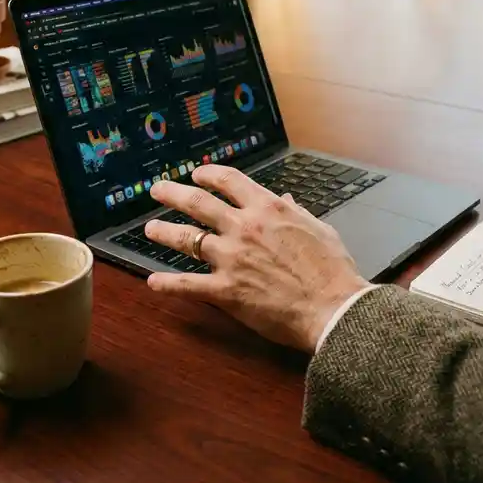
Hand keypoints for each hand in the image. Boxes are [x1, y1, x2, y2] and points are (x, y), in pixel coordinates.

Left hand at [144, 165, 368, 352]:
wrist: (332, 308)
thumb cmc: (332, 270)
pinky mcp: (225, 290)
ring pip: (187, 239)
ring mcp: (231, 258)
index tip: (198, 174)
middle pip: (198, 203)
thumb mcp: (319, 229)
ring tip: (150, 228)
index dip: (208, 174)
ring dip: (164, 232)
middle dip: (173, 193)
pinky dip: (168, 284)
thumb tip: (286, 200)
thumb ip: (297, 212)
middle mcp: (243, 228)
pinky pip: (188, 285)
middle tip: (158, 190)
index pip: (229, 181)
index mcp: (268, 209)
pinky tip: (153, 282)